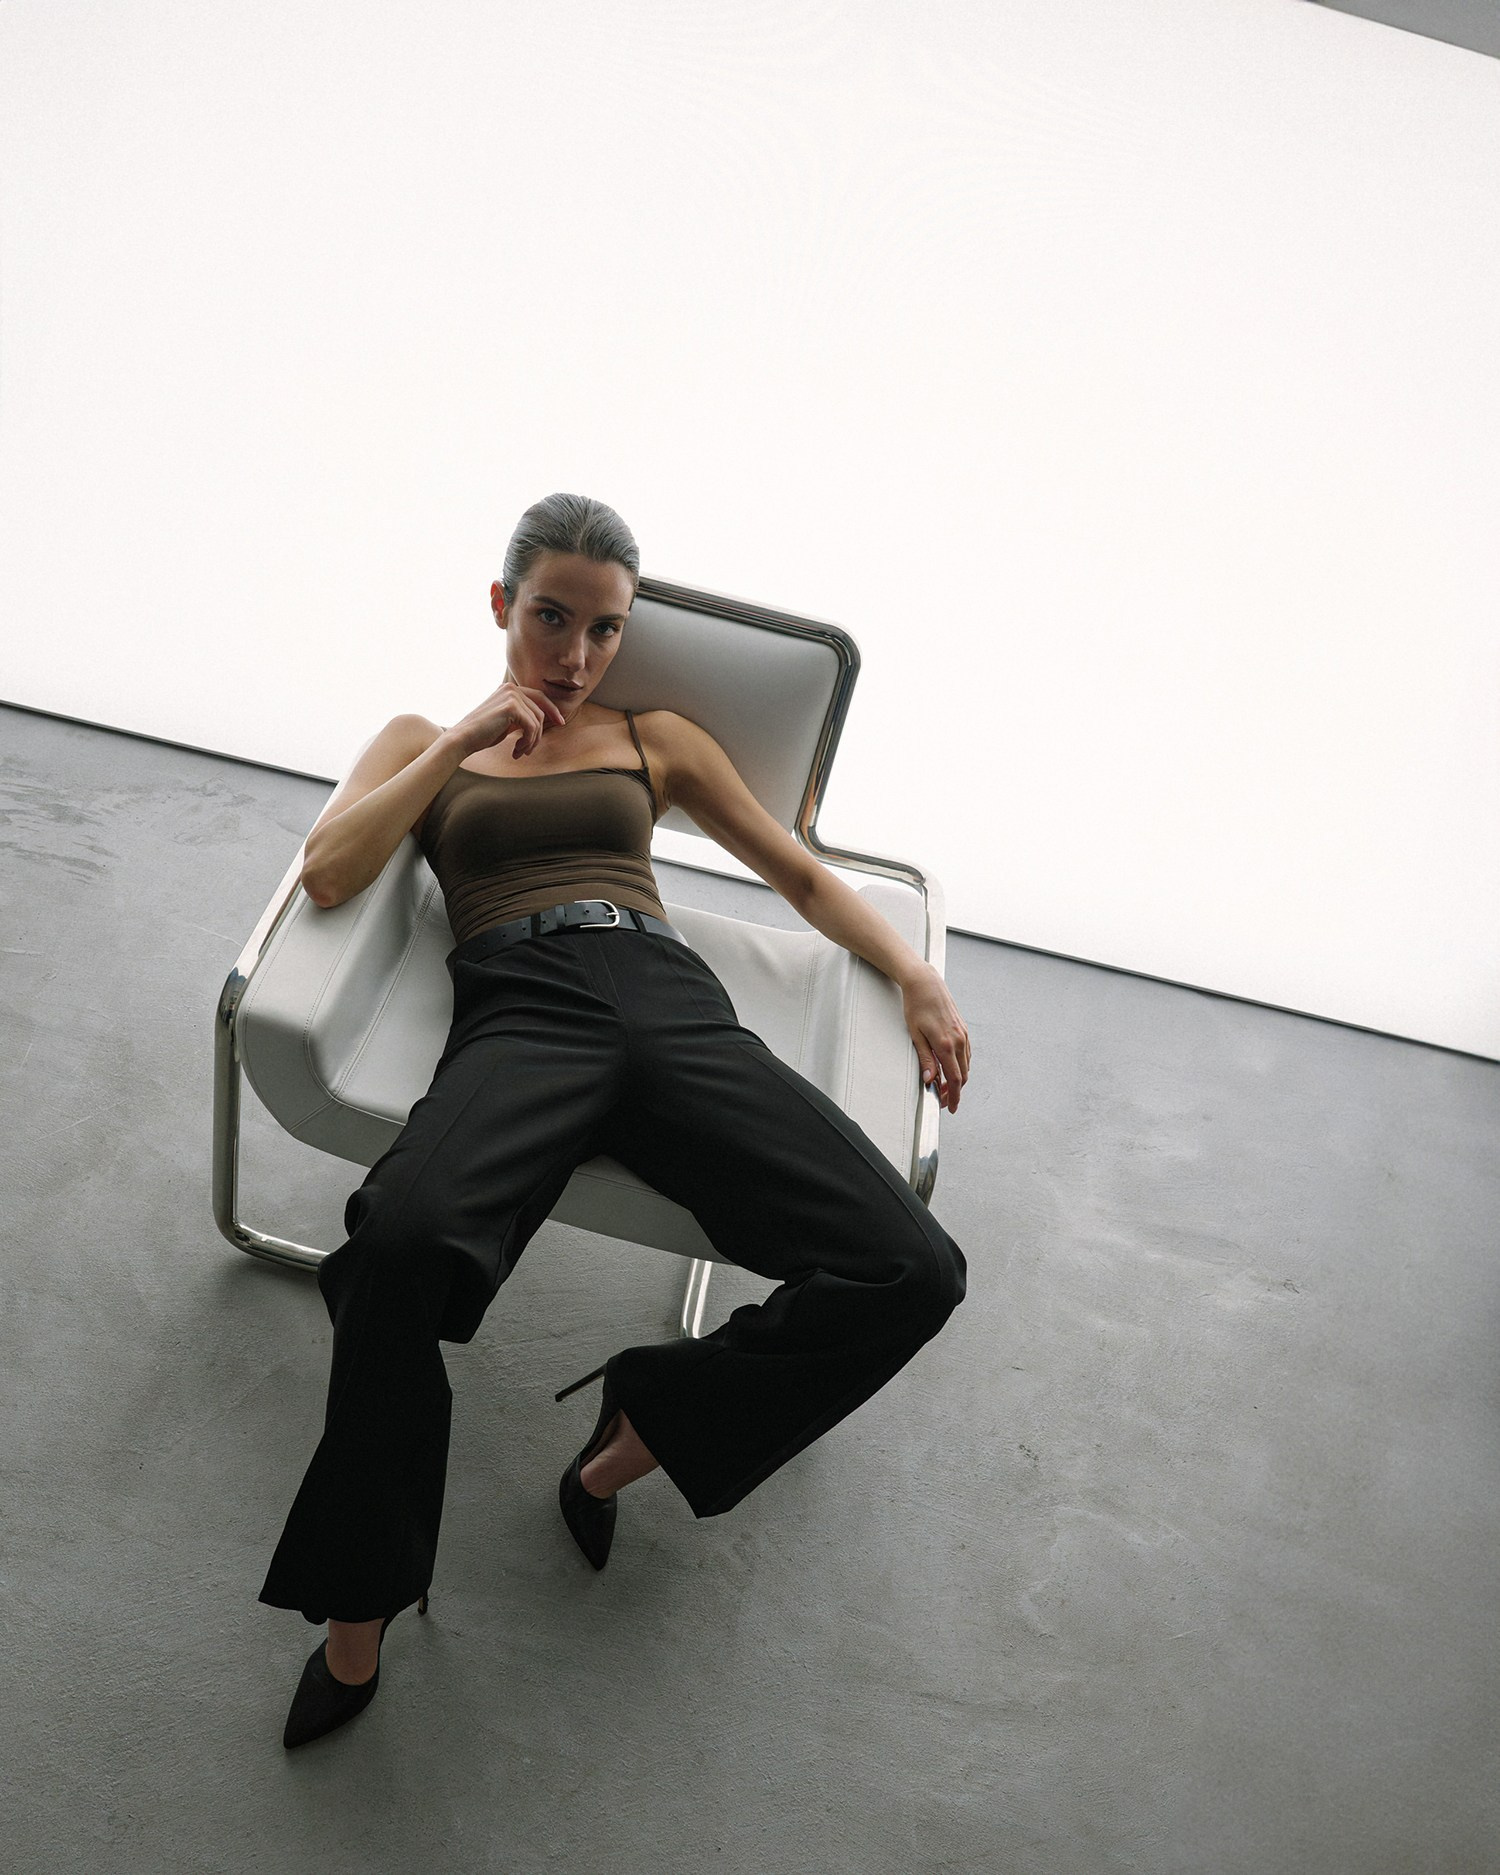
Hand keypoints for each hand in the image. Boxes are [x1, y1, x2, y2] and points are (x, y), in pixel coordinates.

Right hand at [446, 679, 566, 761]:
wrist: (463, 738)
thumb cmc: (483, 733)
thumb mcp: (506, 721)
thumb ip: (521, 715)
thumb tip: (542, 720)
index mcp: (509, 689)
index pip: (539, 697)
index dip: (552, 709)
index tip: (561, 722)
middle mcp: (511, 688)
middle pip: (541, 710)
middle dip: (541, 731)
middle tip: (531, 749)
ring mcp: (512, 696)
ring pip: (537, 721)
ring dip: (532, 741)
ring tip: (520, 752)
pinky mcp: (512, 707)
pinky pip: (532, 727)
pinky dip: (528, 742)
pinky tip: (516, 751)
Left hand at [900, 964, 971, 1112]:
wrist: (925, 983)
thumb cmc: (916, 1006)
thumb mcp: (915, 1035)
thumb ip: (925, 1059)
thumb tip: (929, 1080)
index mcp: (945, 1044)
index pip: (955, 1079)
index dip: (954, 1096)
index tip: (951, 1108)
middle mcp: (958, 1040)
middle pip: (963, 1075)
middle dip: (955, 1091)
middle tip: (942, 1100)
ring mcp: (963, 1034)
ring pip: (966, 1065)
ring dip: (958, 1079)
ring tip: (944, 1086)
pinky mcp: (963, 1029)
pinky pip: (966, 1053)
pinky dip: (961, 1065)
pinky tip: (951, 1068)